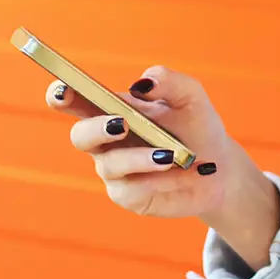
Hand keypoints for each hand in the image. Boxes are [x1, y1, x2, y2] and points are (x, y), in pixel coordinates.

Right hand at [45, 64, 250, 223]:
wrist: (218, 167)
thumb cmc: (197, 127)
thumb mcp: (190, 98)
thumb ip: (169, 82)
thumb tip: (143, 83)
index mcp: (113, 110)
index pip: (76, 101)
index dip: (61, 96)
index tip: (63, 91)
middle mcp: (106, 141)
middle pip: (80, 136)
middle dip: (97, 129)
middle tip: (122, 124)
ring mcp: (114, 170)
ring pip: (111, 164)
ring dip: (140, 158)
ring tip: (171, 155)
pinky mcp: (128, 196)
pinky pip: (134, 189)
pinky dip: (162, 179)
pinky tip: (185, 173)